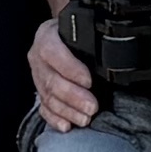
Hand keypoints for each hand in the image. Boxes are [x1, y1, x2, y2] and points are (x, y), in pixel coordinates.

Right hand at [27, 20, 97, 134]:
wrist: (62, 34)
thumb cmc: (76, 30)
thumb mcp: (81, 25)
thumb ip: (92, 36)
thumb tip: (114, 50)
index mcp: (47, 35)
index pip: (52, 51)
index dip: (69, 68)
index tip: (89, 81)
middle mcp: (38, 56)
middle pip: (51, 80)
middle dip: (73, 96)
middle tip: (92, 107)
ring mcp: (36, 76)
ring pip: (47, 97)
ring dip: (67, 111)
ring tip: (85, 119)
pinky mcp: (39, 91)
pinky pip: (43, 108)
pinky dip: (55, 119)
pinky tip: (67, 126)